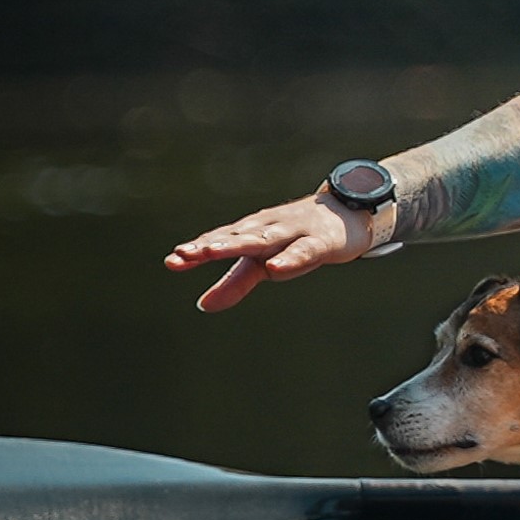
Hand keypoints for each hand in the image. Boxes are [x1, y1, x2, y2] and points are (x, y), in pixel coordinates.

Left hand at [164, 190, 377, 310]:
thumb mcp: (265, 264)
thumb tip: (202, 305)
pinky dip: (289, 258)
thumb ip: (235, 283)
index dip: (197, 251)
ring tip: (211, 252)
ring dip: (236, 243)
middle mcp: (268, 228)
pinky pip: (303, 250)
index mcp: (252, 233)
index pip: (220, 241)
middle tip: (184, 253)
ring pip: (262, 238)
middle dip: (209, 245)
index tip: (172, 261)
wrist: (347, 213)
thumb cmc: (298, 239)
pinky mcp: (320, 241)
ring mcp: (294, 231)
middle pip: (235, 237)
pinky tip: (275, 268)